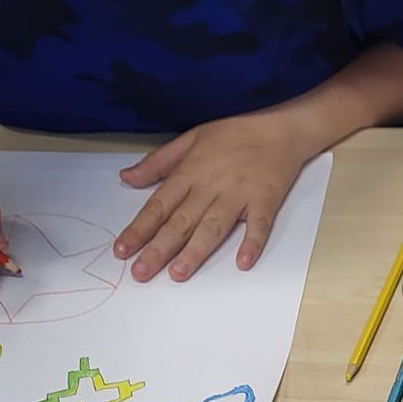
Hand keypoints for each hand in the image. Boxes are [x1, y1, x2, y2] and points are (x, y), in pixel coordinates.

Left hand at [114, 110, 311, 281]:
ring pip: (213, 227)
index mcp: (190, 171)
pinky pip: (259, 225)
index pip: (158, 205)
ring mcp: (239, 194)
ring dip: (196, 251)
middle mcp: (211, 185)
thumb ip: (158, 162)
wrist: (280, 128)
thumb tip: (127, 177)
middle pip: (180, 222)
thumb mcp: (190, 138)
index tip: (122, 250)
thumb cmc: (235, 133)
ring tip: (178, 273)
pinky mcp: (265, 200)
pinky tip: (243, 262)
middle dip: (158, 249)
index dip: (138, 229)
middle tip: (141, 272)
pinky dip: (252, 242)